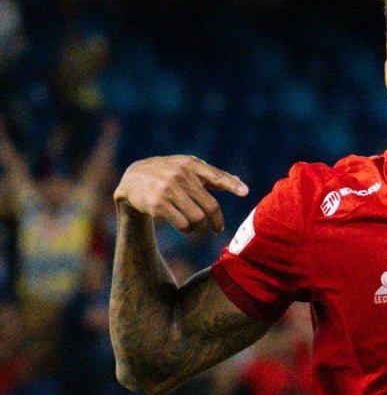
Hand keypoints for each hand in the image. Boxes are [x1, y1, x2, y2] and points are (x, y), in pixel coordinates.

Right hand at [114, 155, 247, 233]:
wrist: (132, 179)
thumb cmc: (168, 173)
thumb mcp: (187, 167)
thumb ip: (212, 176)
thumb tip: (239, 183)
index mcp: (191, 165)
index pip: (216, 176)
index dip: (232, 184)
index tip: (245, 192)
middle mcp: (180, 175)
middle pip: (210, 206)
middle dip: (216, 222)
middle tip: (217, 229)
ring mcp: (168, 190)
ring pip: (197, 218)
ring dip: (200, 227)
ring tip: (197, 228)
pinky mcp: (157, 205)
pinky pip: (182, 224)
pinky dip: (186, 229)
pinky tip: (185, 227)